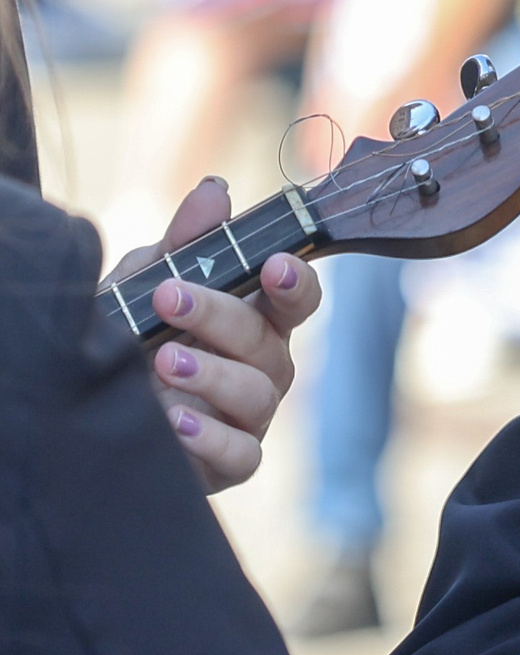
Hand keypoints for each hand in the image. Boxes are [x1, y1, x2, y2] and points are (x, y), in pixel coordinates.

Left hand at [116, 179, 323, 494]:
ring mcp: (250, 417)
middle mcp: (264, 367)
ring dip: (212, 375)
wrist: (86, 404)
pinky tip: (173, 419)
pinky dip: (210, 438)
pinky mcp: (230, 462)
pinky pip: (243, 455)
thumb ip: (184, 243)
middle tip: (169, 298)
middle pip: (271, 343)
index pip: (298, 299)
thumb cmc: (131, 335)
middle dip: (222, 317)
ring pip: (258, 396)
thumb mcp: (146, 281)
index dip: (296, 283)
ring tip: (162, 362)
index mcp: (256, 319)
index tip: (273, 265)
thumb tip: (215, 191)